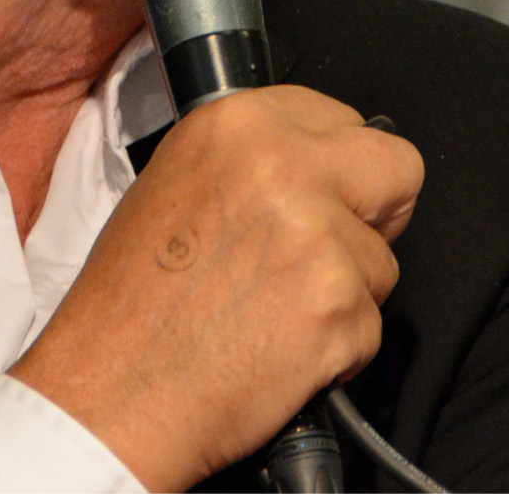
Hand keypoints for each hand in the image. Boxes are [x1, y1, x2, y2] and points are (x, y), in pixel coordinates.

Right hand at [9, 86, 422, 491]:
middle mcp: (282, 163)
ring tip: (274, 314)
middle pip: (397, 167)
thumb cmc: (128, 303)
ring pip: (383, 261)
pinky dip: (339, 349)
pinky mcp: (338, 304)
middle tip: (335, 249)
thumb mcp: (173, 185)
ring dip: (346, 294)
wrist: (111, 392)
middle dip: (379, 211)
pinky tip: (280, 351)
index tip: (326, 195)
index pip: (342, 117)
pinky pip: (372, 327)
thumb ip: (251, 162)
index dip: (339, 166)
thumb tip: (317, 168)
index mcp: (235, 123)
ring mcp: (316, 233)